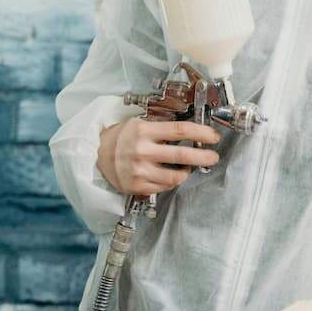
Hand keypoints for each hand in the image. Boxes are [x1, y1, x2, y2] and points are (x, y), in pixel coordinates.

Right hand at [96, 118, 220, 195]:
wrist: (98, 155)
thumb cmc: (122, 138)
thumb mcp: (140, 124)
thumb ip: (163, 128)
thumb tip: (192, 131)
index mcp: (144, 131)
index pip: (180, 130)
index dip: (201, 133)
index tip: (213, 137)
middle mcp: (142, 150)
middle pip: (182, 154)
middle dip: (204, 156)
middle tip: (213, 157)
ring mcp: (140, 170)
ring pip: (176, 176)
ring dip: (188, 172)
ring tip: (189, 168)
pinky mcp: (138, 186)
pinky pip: (165, 186)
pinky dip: (173, 181)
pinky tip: (172, 175)